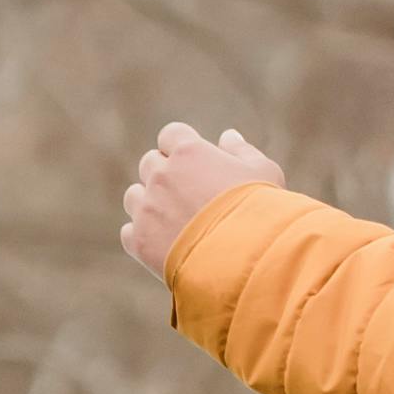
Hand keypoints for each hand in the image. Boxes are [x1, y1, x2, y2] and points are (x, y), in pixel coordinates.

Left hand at [122, 120, 286, 277]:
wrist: (246, 259)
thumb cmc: (260, 211)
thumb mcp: (263, 172)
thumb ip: (242, 151)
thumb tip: (228, 136)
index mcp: (189, 152)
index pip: (171, 134)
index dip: (182, 146)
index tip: (195, 162)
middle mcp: (161, 175)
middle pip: (150, 163)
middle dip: (166, 173)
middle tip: (190, 194)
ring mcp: (147, 208)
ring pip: (135, 195)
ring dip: (150, 202)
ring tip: (177, 221)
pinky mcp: (140, 241)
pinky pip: (130, 231)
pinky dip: (144, 235)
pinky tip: (168, 244)